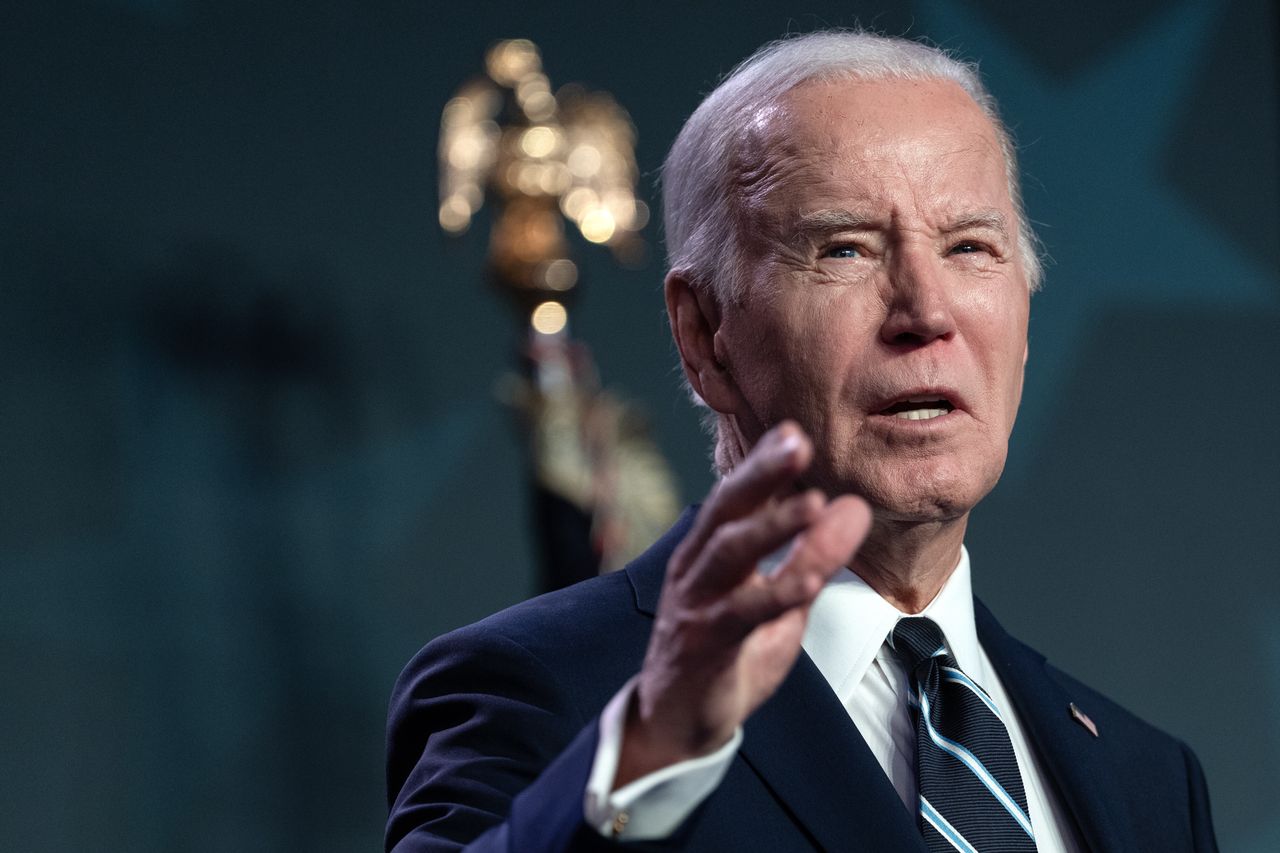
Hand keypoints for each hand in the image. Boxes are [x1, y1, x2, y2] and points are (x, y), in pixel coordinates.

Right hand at [615, 421, 870, 786]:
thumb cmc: (726, 654)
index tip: (793, 431)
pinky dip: (775, 594)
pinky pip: (740, 614)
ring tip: (812, 503)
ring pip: (730, 553)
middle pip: (726, 509)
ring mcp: (696, 604)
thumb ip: (812, 556)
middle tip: (796, 442)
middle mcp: (696, 568)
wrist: (677, 720)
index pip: (736, 495)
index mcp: (710, 551)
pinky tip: (808, 580)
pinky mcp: (703, 643)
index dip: (762, 463)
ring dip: (772, 526)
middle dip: (760, 473)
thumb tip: (853, 507)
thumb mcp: (779, 600)